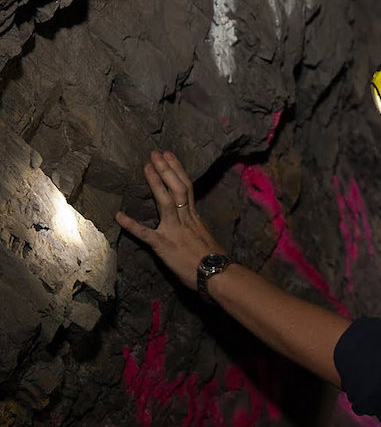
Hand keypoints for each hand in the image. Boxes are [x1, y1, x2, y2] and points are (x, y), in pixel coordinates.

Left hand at [116, 150, 226, 289]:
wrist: (216, 274)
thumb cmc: (214, 260)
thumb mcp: (206, 237)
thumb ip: (196, 227)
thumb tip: (190, 223)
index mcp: (194, 217)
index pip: (186, 187)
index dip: (177, 170)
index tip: (169, 156)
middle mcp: (186, 218)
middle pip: (177, 187)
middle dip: (167, 168)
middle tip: (156, 152)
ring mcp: (175, 230)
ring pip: (166, 200)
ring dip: (156, 182)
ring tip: (146, 166)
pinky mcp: (164, 245)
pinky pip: (146, 233)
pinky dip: (131, 224)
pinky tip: (118, 215)